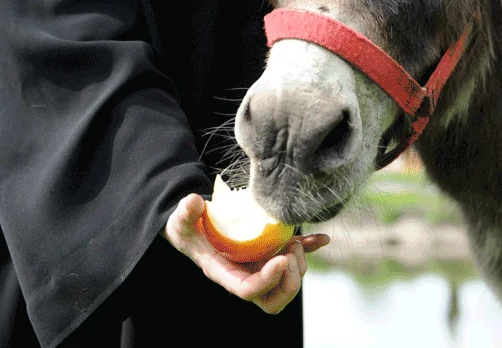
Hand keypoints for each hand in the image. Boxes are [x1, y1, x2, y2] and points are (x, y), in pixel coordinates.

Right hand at [163, 192, 329, 313]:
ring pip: (286, 285)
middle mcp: (244, 275)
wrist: (194, 227)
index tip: (281, 259)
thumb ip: (185, 212)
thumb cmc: (188, 228)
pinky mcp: (269, 256)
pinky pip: (294, 261)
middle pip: (273, 299)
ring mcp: (258, 268)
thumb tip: (195, 202)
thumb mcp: (181, 220)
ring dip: (299, 266)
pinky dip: (309, 250)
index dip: (268, 280)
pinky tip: (321, 239)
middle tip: (291, 251)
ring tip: (296, 241)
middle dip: (290, 281)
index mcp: (223, 272)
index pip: (248, 290)